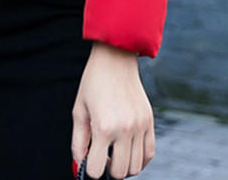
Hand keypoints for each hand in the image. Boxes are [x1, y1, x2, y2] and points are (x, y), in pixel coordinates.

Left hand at [71, 42, 154, 177]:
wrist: (115, 59)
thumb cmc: (94, 82)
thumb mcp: (79, 110)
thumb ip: (78, 141)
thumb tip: (80, 163)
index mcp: (104, 127)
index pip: (96, 170)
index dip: (90, 169)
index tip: (89, 159)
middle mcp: (125, 130)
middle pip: (119, 173)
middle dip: (108, 170)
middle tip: (102, 156)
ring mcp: (140, 126)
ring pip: (136, 167)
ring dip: (124, 165)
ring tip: (115, 152)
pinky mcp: (149, 122)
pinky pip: (149, 154)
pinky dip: (140, 158)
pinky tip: (129, 149)